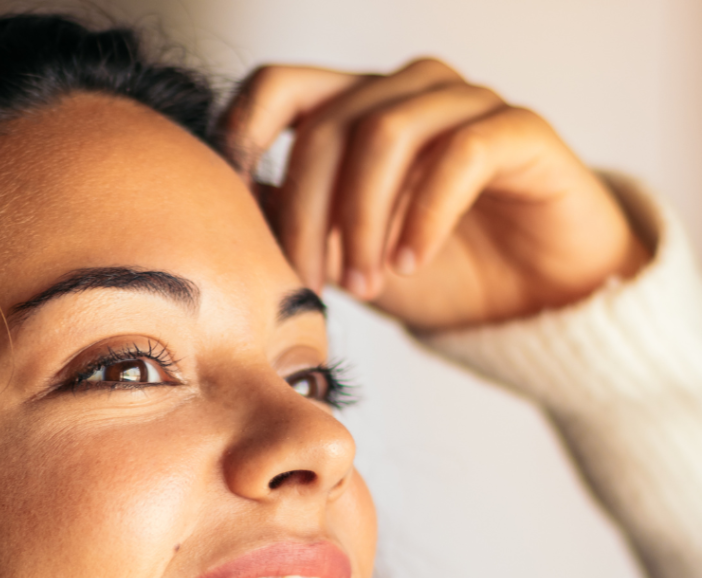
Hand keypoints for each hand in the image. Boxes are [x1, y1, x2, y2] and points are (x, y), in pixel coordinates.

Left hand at [224, 59, 648, 330]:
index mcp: (358, 113)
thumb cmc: (437, 274)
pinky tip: (409, 263)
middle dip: (307, 214)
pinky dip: (424, 216)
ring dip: (363, 221)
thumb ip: (297, 226)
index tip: (233, 203)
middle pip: (327, 124)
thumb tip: (238, 209)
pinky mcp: (520, 133)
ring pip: (387, 133)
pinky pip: (461, 155)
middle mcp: (408, 94)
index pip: (281, 87)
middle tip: (310, 284)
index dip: (244, 132)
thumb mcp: (347, 258)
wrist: (532, 303)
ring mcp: (466, 106)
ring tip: (363, 286)